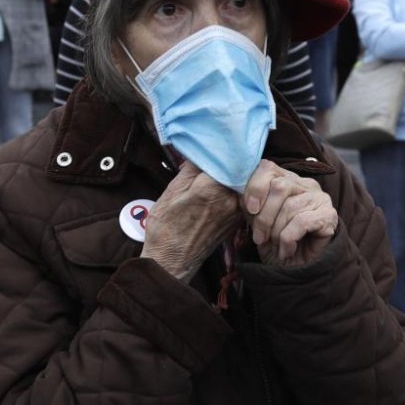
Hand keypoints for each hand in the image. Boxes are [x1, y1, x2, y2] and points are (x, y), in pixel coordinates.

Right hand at [142, 161, 241, 282]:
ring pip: (238, 182)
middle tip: (212, 155)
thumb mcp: (171, 191)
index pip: (224, 156)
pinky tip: (217, 189)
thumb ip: (191, 169)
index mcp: (213, 188)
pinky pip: (238, 196)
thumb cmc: (165, 227)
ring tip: (212, 173)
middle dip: (225, 161)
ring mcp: (237, 211)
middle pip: (235, 169)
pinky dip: (231, 189)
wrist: (172, 261)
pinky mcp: (237, 220)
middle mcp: (231, 199)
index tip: (211, 143)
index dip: (217, 149)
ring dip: (229, 175)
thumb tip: (203, 151)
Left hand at [241, 160, 337, 266]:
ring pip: (290, 207)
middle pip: (279, 187)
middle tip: (260, 238)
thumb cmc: (277, 244)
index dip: (255, 187)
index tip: (250, 210)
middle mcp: (306, 185)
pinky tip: (287, 250)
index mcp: (288, 180)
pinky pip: (302, 222)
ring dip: (276, 233)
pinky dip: (288, 239)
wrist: (297, 271)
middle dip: (264, 216)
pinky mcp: (329, 216)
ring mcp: (320, 199)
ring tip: (275, 247)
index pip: (269, 168)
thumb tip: (243, 196)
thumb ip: (252, 204)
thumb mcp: (258, 221)